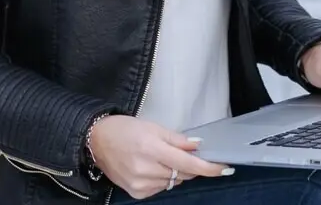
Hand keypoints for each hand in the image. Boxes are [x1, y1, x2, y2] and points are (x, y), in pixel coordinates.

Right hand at [88, 115, 232, 198]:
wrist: (95, 142)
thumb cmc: (124, 130)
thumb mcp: (152, 127)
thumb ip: (177, 139)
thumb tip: (199, 147)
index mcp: (152, 148)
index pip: (188, 164)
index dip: (209, 167)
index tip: (224, 167)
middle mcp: (146, 169)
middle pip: (183, 174)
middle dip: (189, 165)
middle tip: (182, 153)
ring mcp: (141, 184)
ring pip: (173, 182)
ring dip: (174, 172)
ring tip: (159, 158)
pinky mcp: (137, 193)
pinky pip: (161, 188)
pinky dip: (162, 179)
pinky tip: (150, 168)